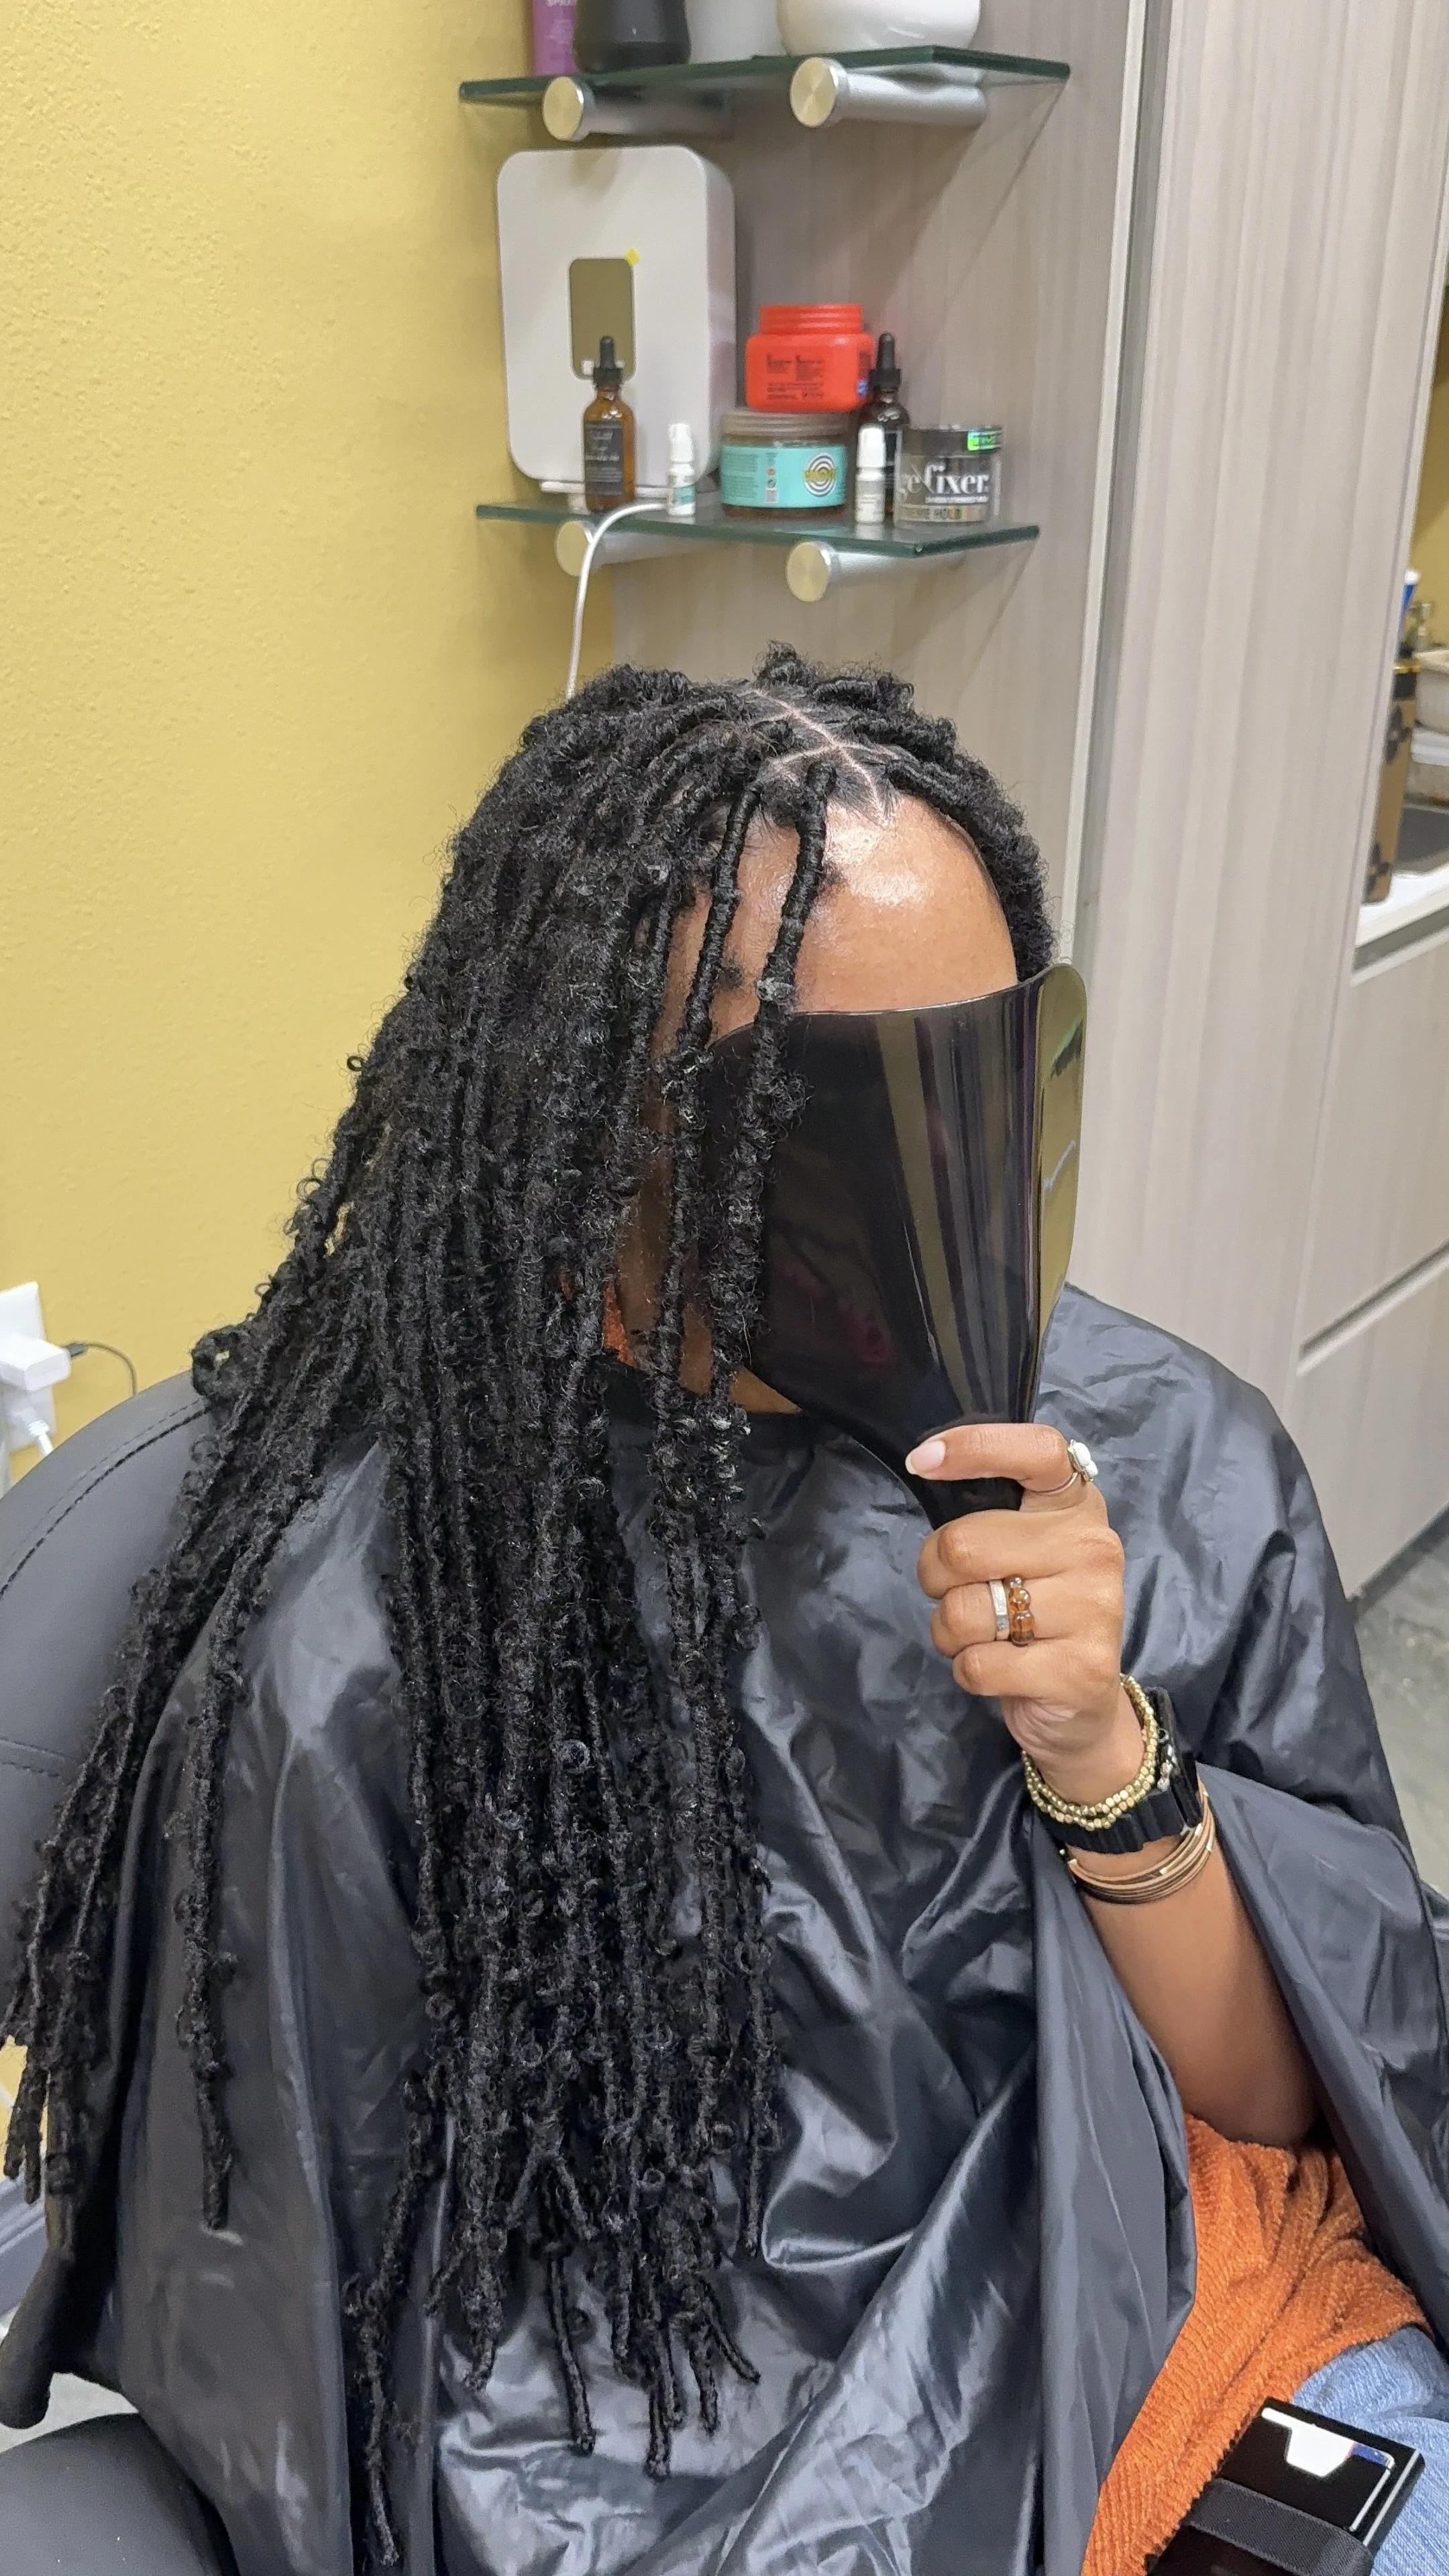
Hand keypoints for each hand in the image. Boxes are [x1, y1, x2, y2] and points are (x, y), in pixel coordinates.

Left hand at [910, 1422, 1141, 1805]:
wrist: (1081, 1705)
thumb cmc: (1036, 1611)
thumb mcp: (1023, 1548)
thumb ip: (991, 1511)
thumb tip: (927, 1465)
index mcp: (1077, 1506)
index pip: (1037, 1451)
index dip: (975, 1446)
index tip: (920, 1460)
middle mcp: (1094, 1548)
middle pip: (965, 1544)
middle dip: (935, 1574)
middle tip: (955, 1591)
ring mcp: (1093, 1610)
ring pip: (966, 1610)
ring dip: (949, 1630)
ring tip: (981, 1635)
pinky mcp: (1080, 1671)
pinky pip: (978, 1665)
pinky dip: (968, 1671)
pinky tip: (999, 1670)